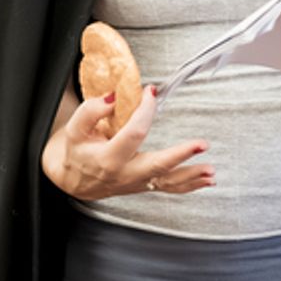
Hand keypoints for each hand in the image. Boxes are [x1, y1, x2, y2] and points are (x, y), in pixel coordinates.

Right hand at [40, 85, 213, 200]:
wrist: (69, 179)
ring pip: (167, 182)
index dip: (145, 110)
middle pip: (157, 166)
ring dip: (192, 176)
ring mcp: (136, 183)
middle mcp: (124, 174)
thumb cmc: (73, 153)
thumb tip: (112, 98)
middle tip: (201, 144)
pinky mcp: (142, 185)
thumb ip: (91, 111)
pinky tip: (205, 181)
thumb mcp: (73, 129)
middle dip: (182, 155)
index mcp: (108, 158)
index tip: (151, 93)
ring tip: (211, 171)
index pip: (133, 133)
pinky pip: (168, 187)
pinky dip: (189, 185)